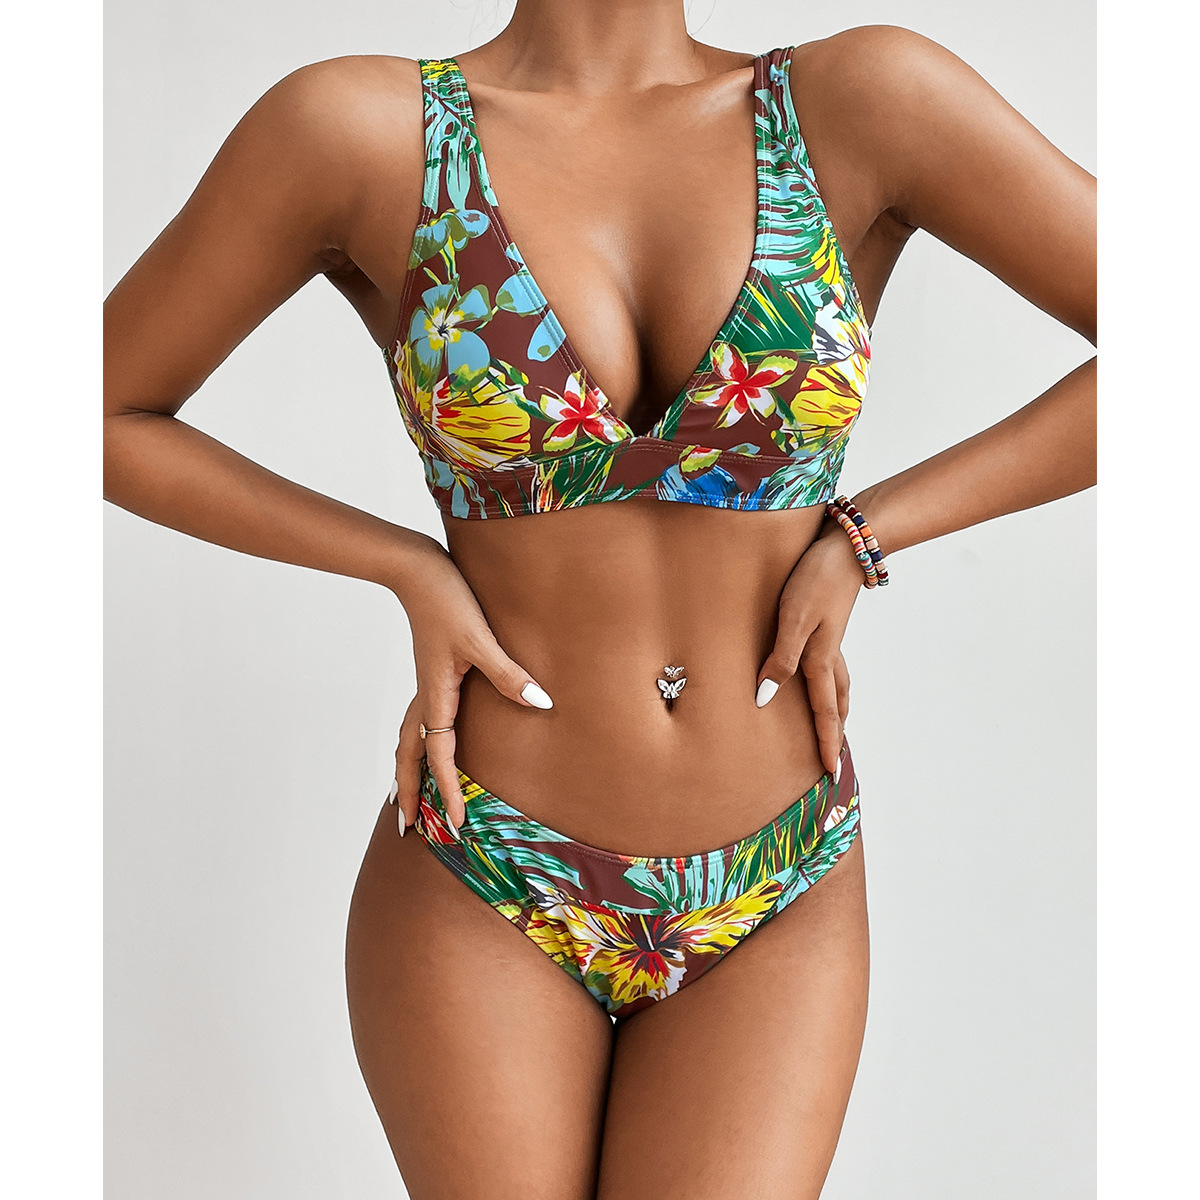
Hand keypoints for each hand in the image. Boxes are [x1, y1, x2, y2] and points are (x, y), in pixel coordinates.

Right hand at [386, 536, 551, 837]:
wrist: (418, 571)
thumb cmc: (448, 601)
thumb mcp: (481, 639)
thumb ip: (509, 673)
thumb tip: (540, 702)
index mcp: (436, 696)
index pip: (440, 755)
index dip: (448, 791)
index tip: (456, 824)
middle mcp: (427, 696)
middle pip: (408, 756)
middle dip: (408, 793)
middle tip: (406, 828)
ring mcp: (427, 685)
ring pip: (408, 740)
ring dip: (407, 771)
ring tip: (404, 799)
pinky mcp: (433, 673)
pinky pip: (419, 721)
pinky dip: (416, 744)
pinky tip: (427, 744)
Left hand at [754, 526, 865, 774]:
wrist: (847, 545)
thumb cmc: (814, 579)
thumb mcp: (793, 620)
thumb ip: (780, 659)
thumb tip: (765, 698)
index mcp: (820, 659)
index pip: (823, 712)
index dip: (825, 743)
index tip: (830, 774)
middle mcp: (829, 653)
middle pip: (835, 703)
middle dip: (835, 732)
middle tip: (835, 760)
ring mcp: (831, 637)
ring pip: (837, 684)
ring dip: (836, 709)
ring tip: (834, 726)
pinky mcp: (828, 620)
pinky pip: (832, 663)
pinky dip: (832, 681)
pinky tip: (822, 673)